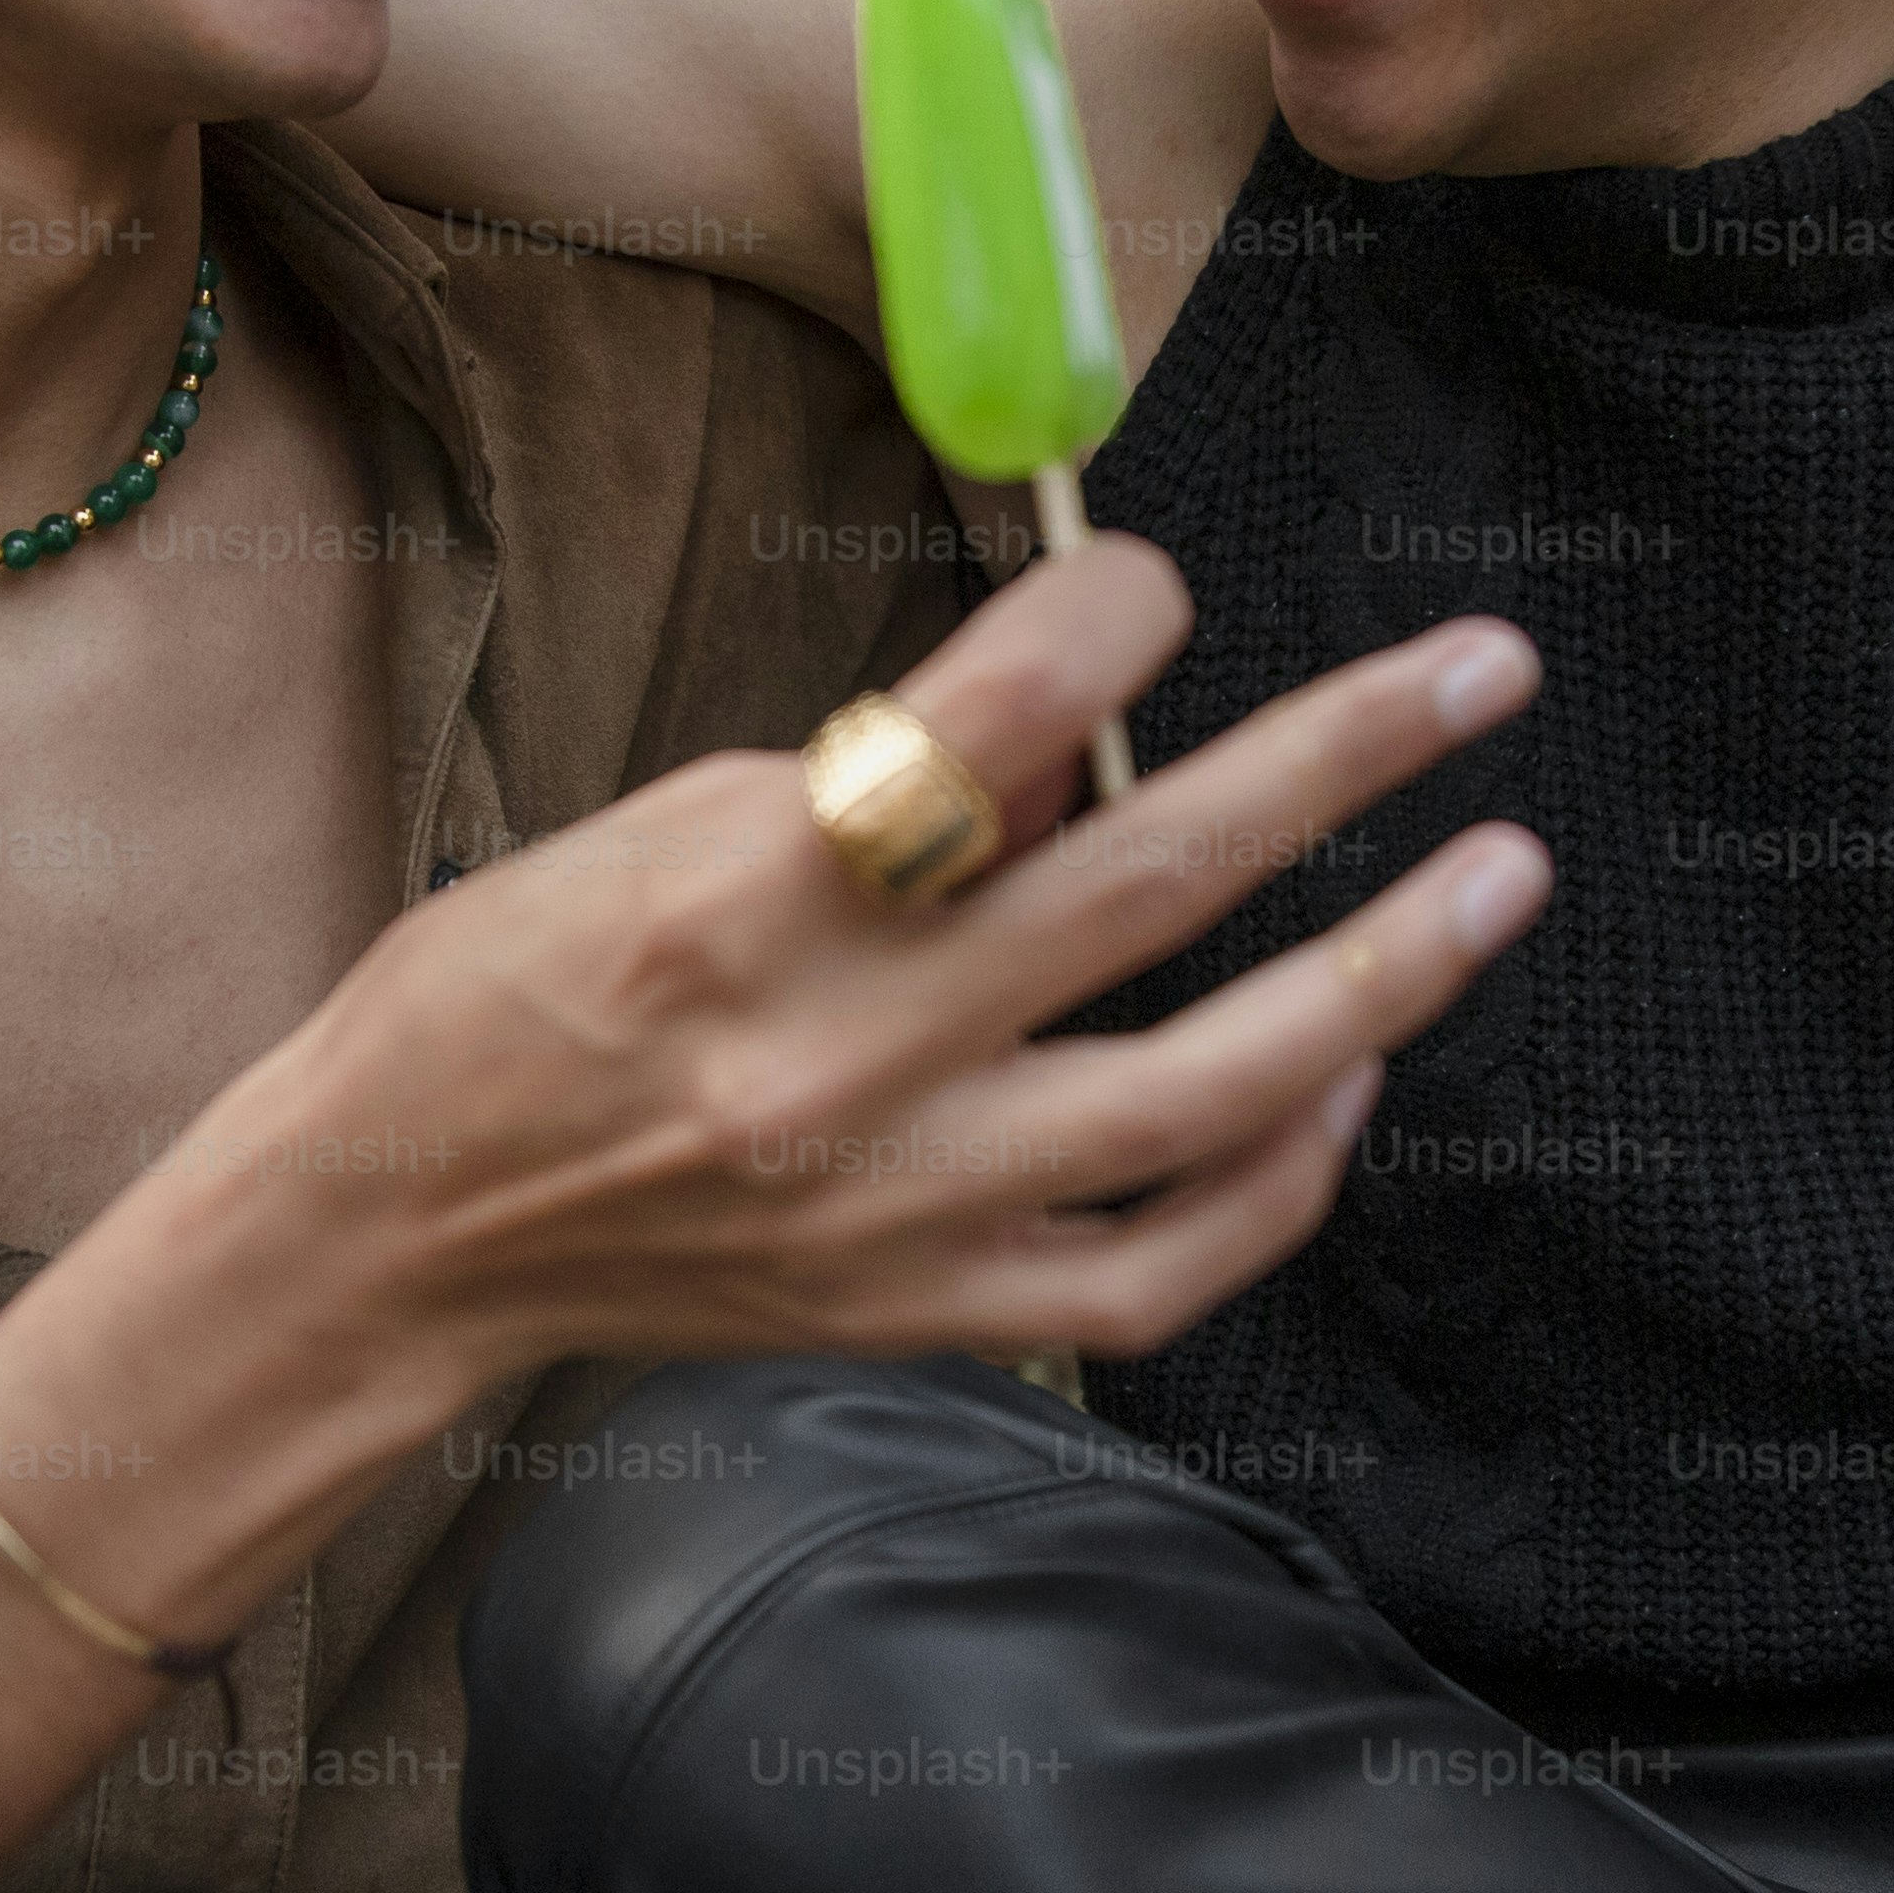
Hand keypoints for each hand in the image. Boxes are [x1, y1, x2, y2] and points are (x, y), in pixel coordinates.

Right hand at [166, 533, 1549, 1397]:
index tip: (1164, 580)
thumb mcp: (658, 829)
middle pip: (1152, 885)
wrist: (393, 1231)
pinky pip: (1157, 1263)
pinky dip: (1278, 1177)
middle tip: (1485, 671)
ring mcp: (898, 1207)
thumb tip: (1075, 735)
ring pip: (1211, 1088)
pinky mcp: (923, 1311)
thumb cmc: (505, 996)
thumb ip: (879, 792)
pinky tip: (1348, 1080)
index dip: (1112, 621)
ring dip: (1385, 972)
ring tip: (1500, 872)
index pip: (988, 723)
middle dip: (1346, 756)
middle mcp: (837, 1061)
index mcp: (742, 900)